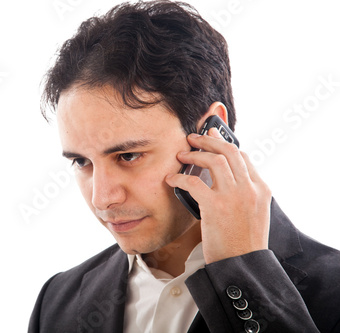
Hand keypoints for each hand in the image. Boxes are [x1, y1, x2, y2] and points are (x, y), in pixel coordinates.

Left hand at [165, 128, 271, 263]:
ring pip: (214, 160)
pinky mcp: (215, 207)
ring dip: (195, 154)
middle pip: (229, 151)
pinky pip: (194, 182)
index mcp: (261, 190)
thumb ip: (244, 195)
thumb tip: (224, 180)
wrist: (242, 265)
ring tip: (181, 155)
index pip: (243, 157)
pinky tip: (172, 179)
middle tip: (193, 138)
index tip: (212, 138)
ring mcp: (234, 196)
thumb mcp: (253, 215)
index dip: (225, 144)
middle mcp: (250, 189)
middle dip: (209, 140)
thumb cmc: (243, 243)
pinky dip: (180, 178)